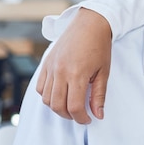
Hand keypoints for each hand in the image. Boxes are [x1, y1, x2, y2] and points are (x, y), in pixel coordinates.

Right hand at [36, 8, 111, 123]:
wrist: (90, 24)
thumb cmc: (99, 46)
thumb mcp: (104, 72)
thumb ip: (99, 95)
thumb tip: (98, 115)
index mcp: (77, 74)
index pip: (74, 106)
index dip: (81, 118)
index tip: (88, 119)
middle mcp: (60, 72)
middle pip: (57, 105)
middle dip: (69, 115)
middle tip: (80, 115)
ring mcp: (51, 67)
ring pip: (46, 98)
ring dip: (57, 107)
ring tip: (70, 106)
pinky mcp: (45, 63)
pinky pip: (39, 87)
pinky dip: (47, 96)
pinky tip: (59, 95)